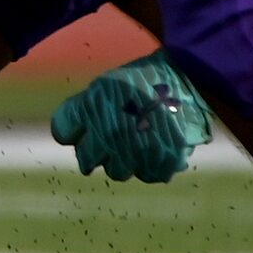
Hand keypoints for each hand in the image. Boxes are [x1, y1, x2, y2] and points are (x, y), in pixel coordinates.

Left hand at [50, 51, 213, 183]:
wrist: (189, 81)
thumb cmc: (145, 77)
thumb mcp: (107, 84)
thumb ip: (88, 106)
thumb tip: (80, 127)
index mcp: (88, 110)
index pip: (62, 130)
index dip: (68, 131)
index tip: (74, 132)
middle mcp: (106, 136)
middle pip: (85, 159)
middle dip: (90, 154)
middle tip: (100, 150)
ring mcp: (132, 154)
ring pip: (116, 172)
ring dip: (121, 162)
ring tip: (131, 149)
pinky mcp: (159, 165)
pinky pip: (146, 174)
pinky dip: (149, 166)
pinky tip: (154, 151)